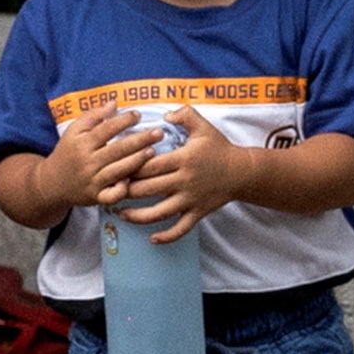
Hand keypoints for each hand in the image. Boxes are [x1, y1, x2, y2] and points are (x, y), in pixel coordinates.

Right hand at [44, 99, 150, 220]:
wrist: (52, 183)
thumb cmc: (68, 152)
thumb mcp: (74, 131)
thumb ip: (93, 116)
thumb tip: (114, 103)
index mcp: (81, 143)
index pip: (106, 129)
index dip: (123, 121)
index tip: (138, 114)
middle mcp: (87, 162)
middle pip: (117, 149)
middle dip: (140, 140)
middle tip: (159, 132)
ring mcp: (92, 181)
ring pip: (118, 170)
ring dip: (137, 161)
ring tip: (153, 151)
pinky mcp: (95, 197)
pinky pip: (112, 195)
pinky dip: (123, 189)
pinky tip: (133, 179)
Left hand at [107, 121, 265, 238]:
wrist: (242, 171)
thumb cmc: (219, 147)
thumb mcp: (203, 126)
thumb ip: (184, 115)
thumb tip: (164, 116)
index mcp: (183, 159)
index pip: (149, 165)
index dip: (130, 168)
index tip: (115, 168)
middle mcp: (184, 181)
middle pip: (148, 189)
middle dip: (127, 191)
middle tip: (111, 190)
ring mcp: (190, 199)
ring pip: (160, 213)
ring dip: (138, 216)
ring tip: (122, 214)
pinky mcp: (198, 213)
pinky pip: (180, 229)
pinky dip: (166, 236)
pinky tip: (152, 239)